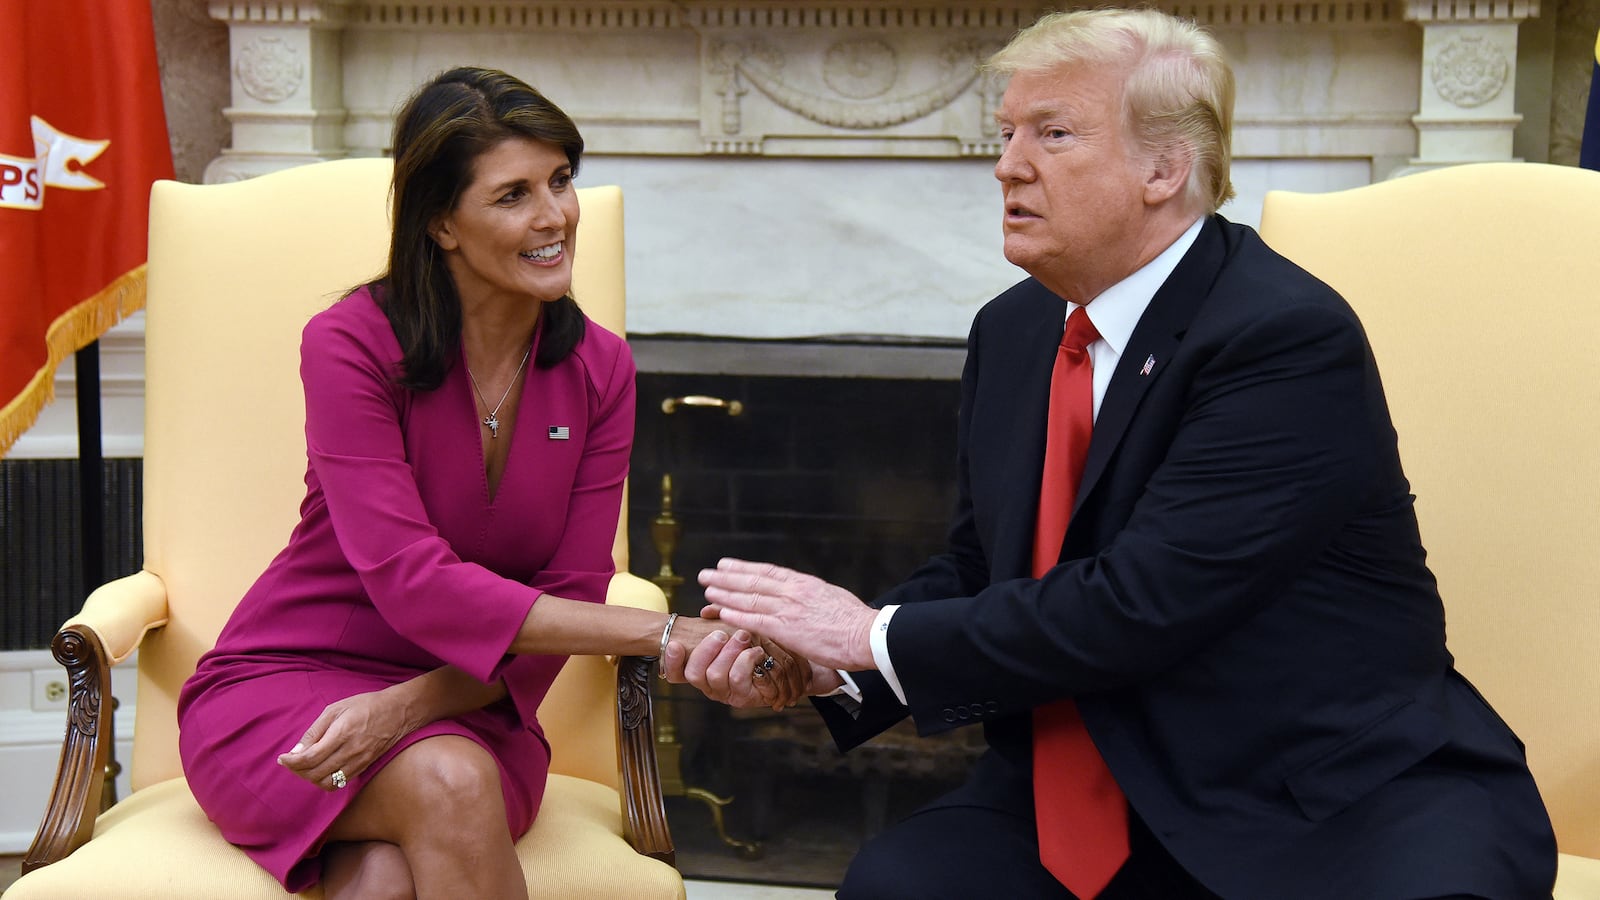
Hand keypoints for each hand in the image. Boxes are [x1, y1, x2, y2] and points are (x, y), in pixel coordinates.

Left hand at [276, 689, 413, 790]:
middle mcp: (351, 751)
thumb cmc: (365, 706)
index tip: (282, 758)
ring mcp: (359, 761)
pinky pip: (339, 783)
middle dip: (297, 770)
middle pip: (315, 773)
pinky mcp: (364, 767)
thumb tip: (296, 751)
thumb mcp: (336, 708)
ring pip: (326, 783)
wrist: (398, 712)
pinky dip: (324, 780)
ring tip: (304, 767)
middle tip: (290, 762)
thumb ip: (315, 730)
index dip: (291, 762)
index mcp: (342, 733)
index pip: (310, 757)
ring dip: (310, 778)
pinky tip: (320, 769)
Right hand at [662, 620, 810, 709]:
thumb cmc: (755, 646)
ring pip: (715, 676)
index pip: (675, 672)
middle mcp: (710, 685)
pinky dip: (746, 661)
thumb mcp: (734, 631)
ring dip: (728, 652)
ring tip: (743, 636)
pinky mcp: (746, 698)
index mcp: (701, 670)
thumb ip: (718, 621)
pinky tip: (756, 651)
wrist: (782, 665)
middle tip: (721, 633)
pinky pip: (739, 680)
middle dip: (706, 649)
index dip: (672, 661)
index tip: (676, 644)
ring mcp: (726, 693)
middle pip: (694, 673)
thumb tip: (708, 611)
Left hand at [698, 558, 876, 670]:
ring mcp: (789, 609)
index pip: (768, 571)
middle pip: (753, 580)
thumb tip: (806, 598)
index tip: (727, 564)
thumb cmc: (856, 622)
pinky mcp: (788, 629)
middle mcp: (794, 592)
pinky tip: (721, 610)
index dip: (744, 567)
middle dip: (727, 577)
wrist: (868, 634)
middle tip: (706, 573)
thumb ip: (814, 597)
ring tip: (707, 589)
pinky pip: (754, 620)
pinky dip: (736, 614)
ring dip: (725, 593)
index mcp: (805, 583)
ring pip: (749, 597)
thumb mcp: (833, 598)